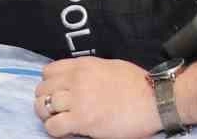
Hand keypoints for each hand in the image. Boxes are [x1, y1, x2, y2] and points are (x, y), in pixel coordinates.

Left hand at [35, 58, 159, 138]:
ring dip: (47, 116)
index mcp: (84, 65)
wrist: (154, 100)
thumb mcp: (111, 67)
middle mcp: (77, 79)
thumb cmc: (138, 85)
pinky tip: (67, 132)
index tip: (58, 93)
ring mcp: (78, 100)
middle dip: (46, 101)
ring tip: (59, 121)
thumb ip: (90, 71)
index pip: (48, 71)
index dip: (50, 84)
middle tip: (56, 110)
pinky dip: (55, 131)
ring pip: (42, 107)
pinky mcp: (82, 120)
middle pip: (41, 90)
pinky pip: (52, 126)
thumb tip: (78, 80)